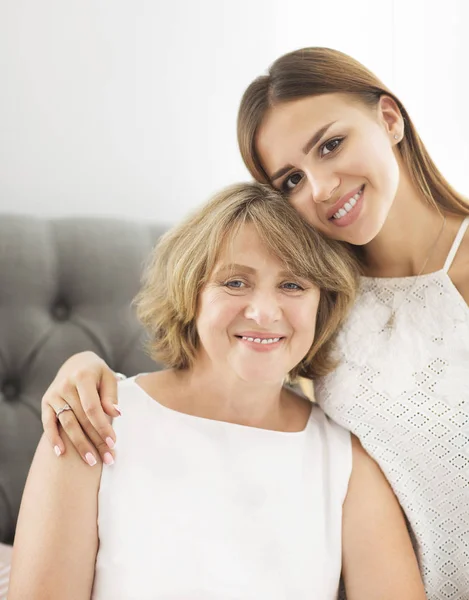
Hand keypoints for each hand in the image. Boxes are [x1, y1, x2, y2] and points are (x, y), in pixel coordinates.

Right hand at [41, 351, 121, 465]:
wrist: (76, 363)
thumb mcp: (108, 378)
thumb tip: (116, 414)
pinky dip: (53, 439)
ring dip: (79, 444)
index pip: (92, 407)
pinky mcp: (46, 403)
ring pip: (67, 424)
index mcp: (82, 377)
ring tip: (92, 461)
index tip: (113, 442)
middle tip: (108, 458)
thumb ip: (111, 395)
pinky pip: (48, 423)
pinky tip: (61, 454)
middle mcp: (65, 385)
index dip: (102, 426)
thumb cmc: (98, 374)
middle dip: (95, 440)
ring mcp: (53, 394)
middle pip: (81, 419)